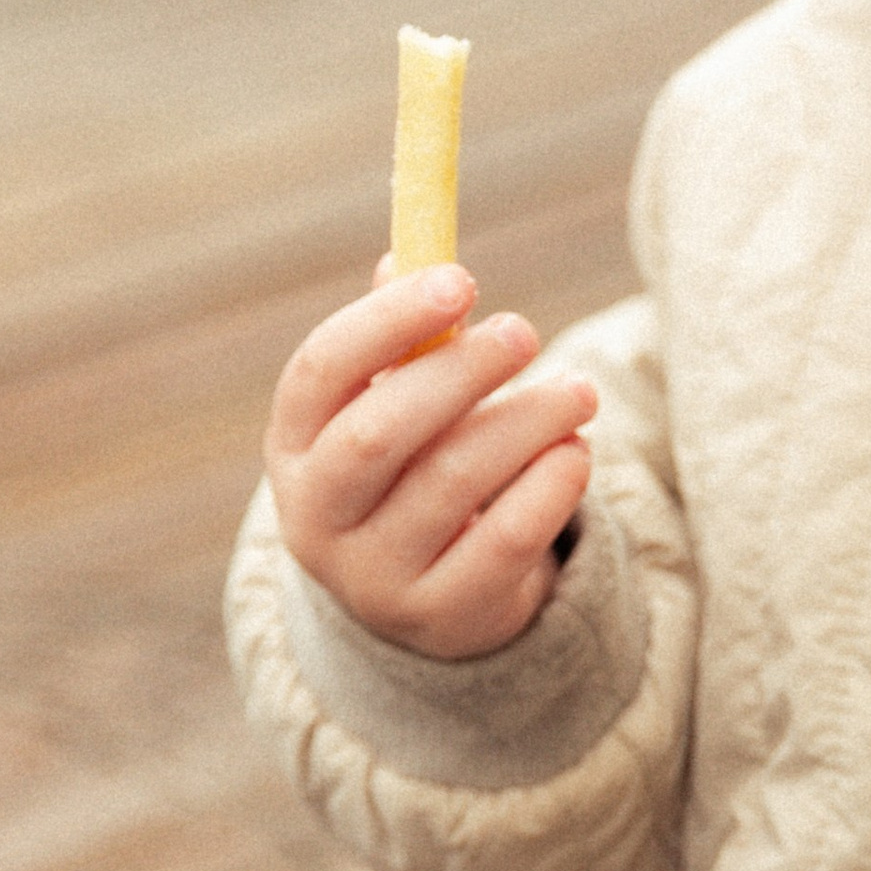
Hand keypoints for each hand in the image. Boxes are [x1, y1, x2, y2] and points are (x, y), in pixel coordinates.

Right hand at [266, 267, 596, 660]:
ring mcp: (373, 577)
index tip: (460, 279)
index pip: (320, 372)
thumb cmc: (413, 473)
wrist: (430, 604)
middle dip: (459, 373)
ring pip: (452, 484)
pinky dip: (549, 487)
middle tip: (525, 332)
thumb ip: (403, 342)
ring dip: (526, 422)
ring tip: (577, 393)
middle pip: (379, 433)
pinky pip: (504, 542)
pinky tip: (575, 453)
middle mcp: (316, 517)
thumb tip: (409, 254)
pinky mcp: (441, 616)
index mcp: (293, 447)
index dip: (387, 320)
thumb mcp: (394, 411)